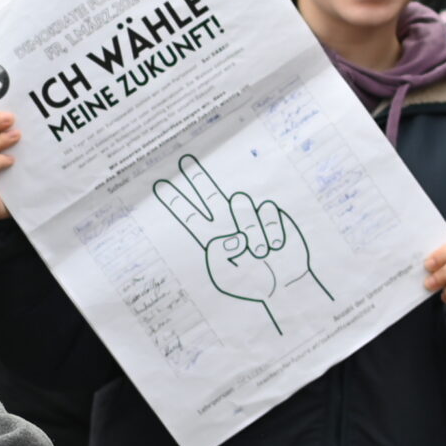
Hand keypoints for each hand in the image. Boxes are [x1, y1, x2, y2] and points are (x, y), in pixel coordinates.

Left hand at [153, 155, 330, 331]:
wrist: (285, 285)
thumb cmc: (253, 283)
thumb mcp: (225, 276)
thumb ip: (220, 253)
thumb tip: (235, 235)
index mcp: (212, 238)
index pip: (190, 216)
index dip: (176, 201)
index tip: (160, 185)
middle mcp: (228, 223)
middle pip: (209, 195)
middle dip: (198, 179)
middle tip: (186, 161)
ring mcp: (248, 217)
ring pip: (242, 205)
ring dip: (253, 231)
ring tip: (260, 253)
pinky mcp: (270, 215)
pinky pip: (266, 211)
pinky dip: (272, 231)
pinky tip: (276, 246)